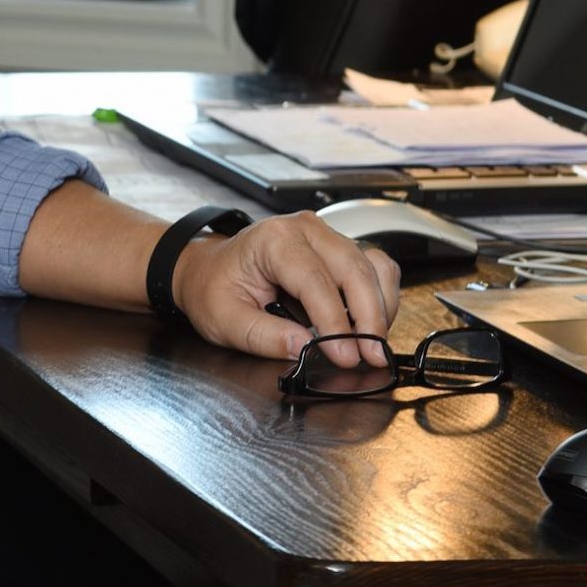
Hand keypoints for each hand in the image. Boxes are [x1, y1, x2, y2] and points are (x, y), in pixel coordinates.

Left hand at [169, 213, 400, 367]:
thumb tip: (305, 348)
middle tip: (372, 357)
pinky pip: (373, 267)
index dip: (336, 323)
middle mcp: (305, 229)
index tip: (346, 356)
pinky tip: (370, 324)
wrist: (205, 270)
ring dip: (380, 307)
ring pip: (372, 266)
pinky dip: (380, 295)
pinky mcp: (337, 248)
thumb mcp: (225, 320)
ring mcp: (325, 235)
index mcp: (273, 240)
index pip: (316, 282)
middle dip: (369, 318)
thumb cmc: (212, 288)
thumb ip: (264, 336)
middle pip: (354, 270)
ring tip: (373, 344)